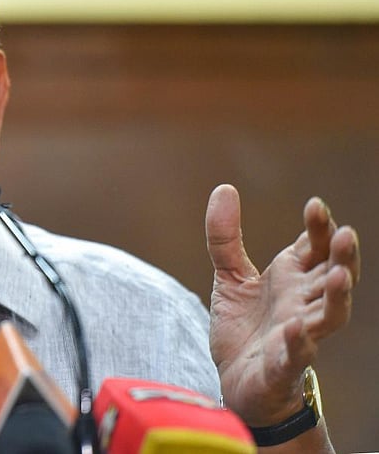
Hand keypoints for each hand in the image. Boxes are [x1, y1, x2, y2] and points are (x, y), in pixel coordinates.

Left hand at [205, 184, 358, 426]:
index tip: (315, 205)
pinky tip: (297, 328)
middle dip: (342, 257)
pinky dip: (300, 343)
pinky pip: (297, 355)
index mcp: (294, 280)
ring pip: (329, 316)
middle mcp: (302, 304)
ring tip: (338, 275)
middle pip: (333, 278)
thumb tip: (223, 188)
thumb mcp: (230, 276)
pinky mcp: (282, 365)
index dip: (319, 228)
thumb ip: (225, 236)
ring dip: (336, 296)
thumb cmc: (244, 327)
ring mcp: (298, 335)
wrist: (235, 381)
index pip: (315, 249)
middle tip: (345, 233)